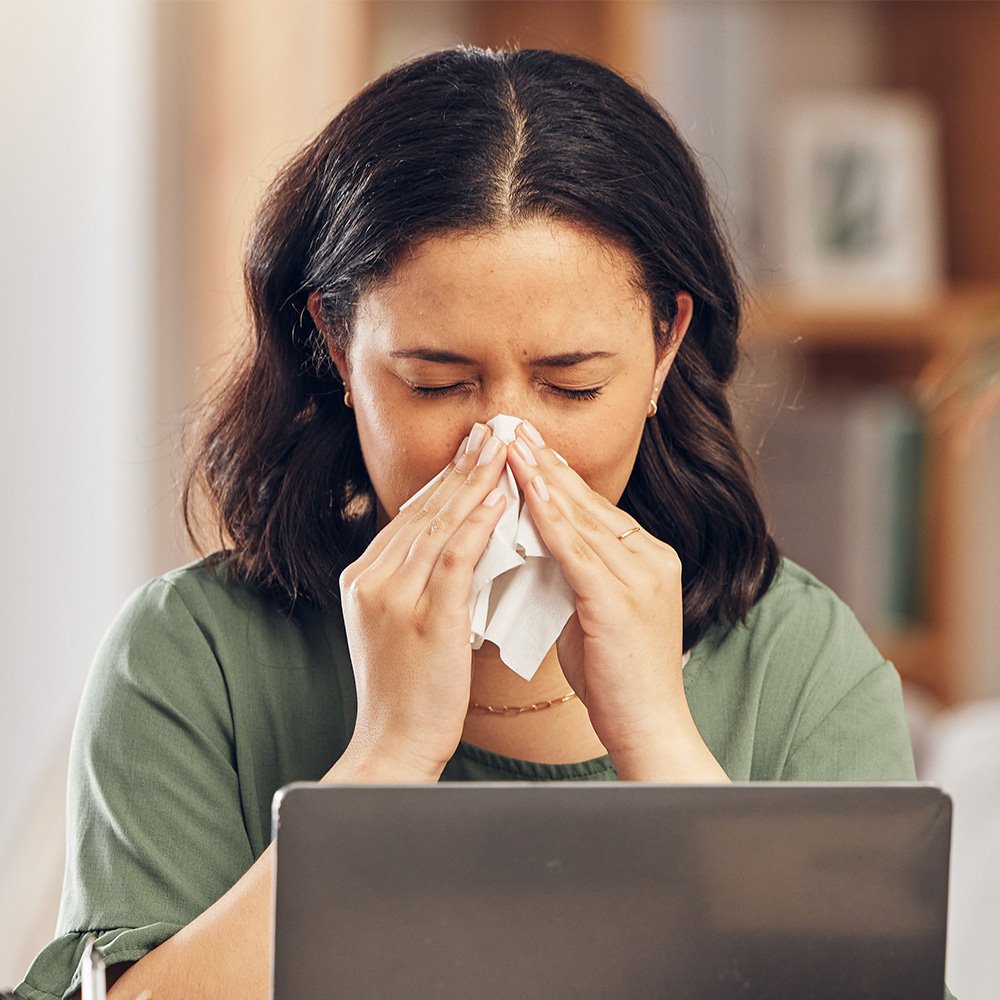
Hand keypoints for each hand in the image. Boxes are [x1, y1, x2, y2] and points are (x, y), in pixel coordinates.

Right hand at [338, 424, 507, 779]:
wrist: (393, 745)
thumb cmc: (406, 691)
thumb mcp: (399, 626)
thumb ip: (416, 583)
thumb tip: (453, 547)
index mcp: (364, 578)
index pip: (410, 516)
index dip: (445, 479)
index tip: (472, 450)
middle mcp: (371, 579)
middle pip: (423, 509)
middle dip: (460, 466)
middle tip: (491, 430)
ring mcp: (393, 596)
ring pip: (438, 524)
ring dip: (474, 481)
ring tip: (501, 447)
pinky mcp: (423, 617)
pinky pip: (453, 557)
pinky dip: (477, 523)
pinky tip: (499, 497)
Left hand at [505, 421, 692, 770]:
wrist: (650, 729)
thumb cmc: (617, 679)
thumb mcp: (595, 613)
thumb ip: (575, 575)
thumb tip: (537, 545)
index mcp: (648, 560)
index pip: (594, 507)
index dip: (556, 475)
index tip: (524, 446)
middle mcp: (651, 559)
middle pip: (588, 501)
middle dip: (545, 462)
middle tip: (510, 426)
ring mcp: (641, 576)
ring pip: (581, 516)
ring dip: (540, 477)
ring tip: (509, 443)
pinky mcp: (621, 599)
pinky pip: (576, 547)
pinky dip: (547, 514)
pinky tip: (524, 488)